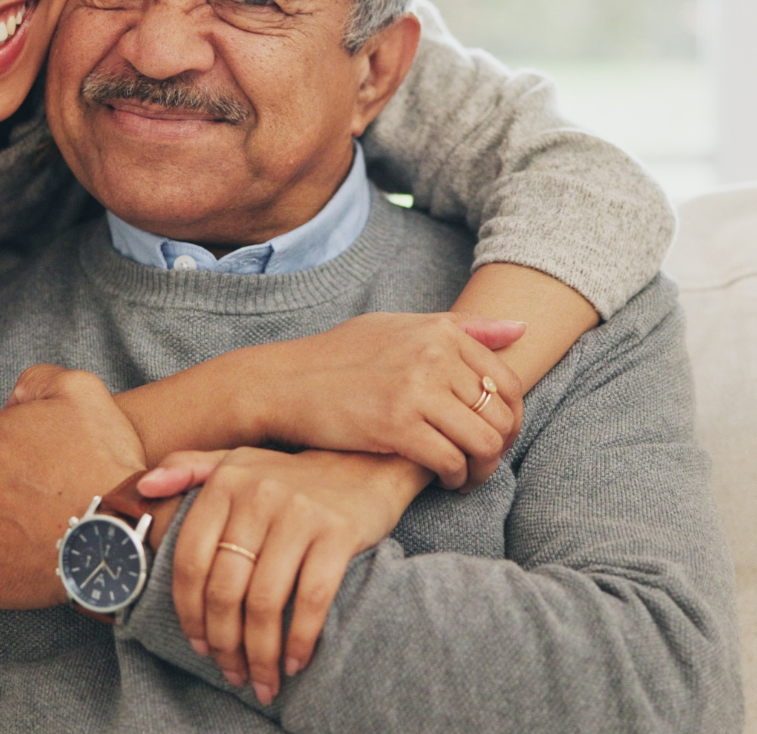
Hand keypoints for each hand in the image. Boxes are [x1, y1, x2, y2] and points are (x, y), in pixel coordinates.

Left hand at [139, 447, 428, 706]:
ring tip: (261, 680)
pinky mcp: (337, 531)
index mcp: (226, 480)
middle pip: (225, 588)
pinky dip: (300, 640)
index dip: (189, 611)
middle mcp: (257, 493)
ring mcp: (299, 512)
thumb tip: (143, 488)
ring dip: (260, 653)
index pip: (190, 559)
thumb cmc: (291, 476)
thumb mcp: (237, 461)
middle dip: (224, 642)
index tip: (198, 644)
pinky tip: (294, 661)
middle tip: (230, 671)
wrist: (364, 464)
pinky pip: (311, 599)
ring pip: (265, 601)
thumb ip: (188, 468)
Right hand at [251, 312, 523, 490]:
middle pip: (500, 415)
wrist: (286, 382)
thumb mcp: (398, 327)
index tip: (494, 435)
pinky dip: (454, 478)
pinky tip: (442, 481)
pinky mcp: (397, 425)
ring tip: (465, 476)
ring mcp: (416, 389)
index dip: (510, 417)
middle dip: (499, 447)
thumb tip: (520, 330)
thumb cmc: (341, 356)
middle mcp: (433, 355)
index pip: (507, 381)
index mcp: (439, 330)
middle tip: (481, 463)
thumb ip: (460, 327)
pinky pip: (451, 460)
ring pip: (483, 442)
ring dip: (482, 469)